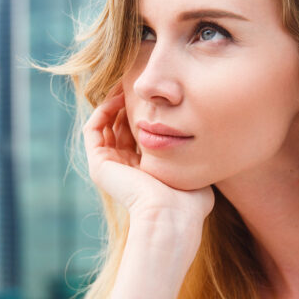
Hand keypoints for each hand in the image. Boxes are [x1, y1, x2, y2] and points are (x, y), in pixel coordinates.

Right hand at [82, 86, 214, 233]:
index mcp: (144, 171)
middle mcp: (124, 168)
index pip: (138, 134)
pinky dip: (102, 111)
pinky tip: (118, 97)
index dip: (144, 112)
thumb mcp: (194, 170)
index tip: (155, 95)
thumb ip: (194, 155)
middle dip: (127, 103)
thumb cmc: (190, 200)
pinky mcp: (99, 165)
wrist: (172, 214)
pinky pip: (93, 130)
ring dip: (112, 103)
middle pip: (119, 127)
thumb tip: (205, 139)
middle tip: (137, 83)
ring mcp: (109, 167)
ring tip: (126, 85)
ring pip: (104, 126)